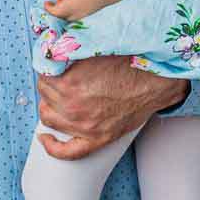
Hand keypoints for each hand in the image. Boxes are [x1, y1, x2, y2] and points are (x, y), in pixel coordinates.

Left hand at [36, 54, 187, 159]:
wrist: (156, 81)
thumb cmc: (129, 62)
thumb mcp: (93, 48)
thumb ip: (68, 50)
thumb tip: (51, 48)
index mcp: (69, 83)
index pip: (43, 74)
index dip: (49, 66)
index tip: (54, 64)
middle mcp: (73, 106)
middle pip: (45, 94)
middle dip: (50, 84)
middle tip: (61, 77)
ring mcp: (84, 126)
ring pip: (49, 118)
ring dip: (50, 107)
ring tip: (57, 98)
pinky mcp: (97, 139)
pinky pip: (67, 151)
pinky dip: (52, 146)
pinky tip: (45, 137)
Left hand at [42, 0, 132, 20]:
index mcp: (73, 5)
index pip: (55, 12)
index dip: (48, 8)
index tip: (46, 1)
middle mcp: (80, 12)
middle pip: (63, 17)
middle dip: (57, 9)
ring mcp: (89, 12)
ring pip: (72, 16)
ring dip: (66, 9)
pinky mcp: (96, 10)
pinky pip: (80, 13)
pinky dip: (75, 8)